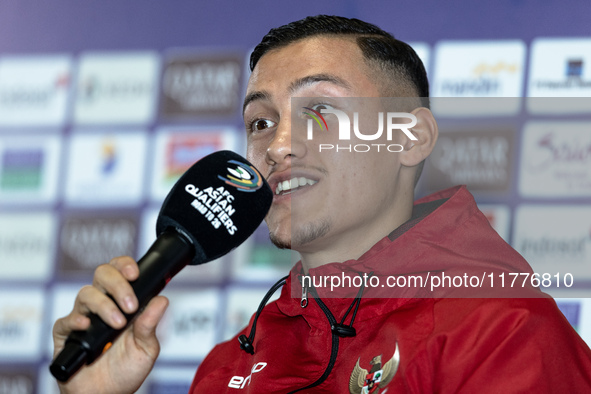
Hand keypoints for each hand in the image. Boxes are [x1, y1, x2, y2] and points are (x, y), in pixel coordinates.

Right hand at [52, 256, 168, 393]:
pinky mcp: (65, 335)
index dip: (125, 265)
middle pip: (102, 275)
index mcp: (122, 302)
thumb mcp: (146, 348)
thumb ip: (151, 324)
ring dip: (104, 306)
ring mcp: (83, 318)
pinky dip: (76, 320)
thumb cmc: (126, 371)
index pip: (120, 271)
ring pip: (86, 294)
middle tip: (130, 304)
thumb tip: (162, 299)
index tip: (135, 273)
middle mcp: (102, 305)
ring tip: (118, 324)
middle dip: (117, 284)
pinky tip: (88, 327)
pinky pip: (65, 320)